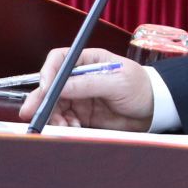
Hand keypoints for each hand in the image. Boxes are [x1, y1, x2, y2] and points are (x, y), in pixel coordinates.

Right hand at [18, 47, 152, 131]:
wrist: (155, 110)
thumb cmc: (141, 87)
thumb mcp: (117, 82)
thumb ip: (89, 84)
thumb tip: (61, 86)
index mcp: (89, 60)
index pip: (60, 59)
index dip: (48, 71)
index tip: (45, 87)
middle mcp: (80, 77)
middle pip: (52, 85)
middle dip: (41, 99)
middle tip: (32, 113)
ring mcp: (80, 96)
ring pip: (55, 104)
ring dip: (53, 116)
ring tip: (63, 125)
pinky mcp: (82, 113)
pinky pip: (64, 118)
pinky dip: (64, 124)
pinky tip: (73, 128)